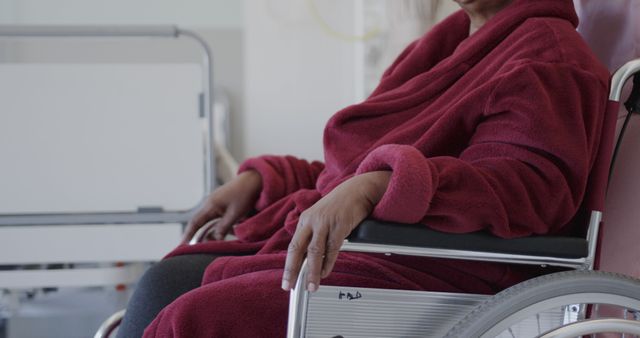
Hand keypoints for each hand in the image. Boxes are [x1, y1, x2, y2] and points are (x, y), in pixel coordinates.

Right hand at [182, 170, 261, 242]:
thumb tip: (215, 240)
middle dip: (196, 235)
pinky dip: (218, 227)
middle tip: (192, 249)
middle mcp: (211, 204)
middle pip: (200, 223)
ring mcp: (218, 203)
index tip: (182, 246)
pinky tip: (222, 234)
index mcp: (211, 205)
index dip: (188, 235)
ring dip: (208, 232)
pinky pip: (217, 218)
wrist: (255, 179)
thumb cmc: (245, 194)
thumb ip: (223, 228)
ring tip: (207, 245)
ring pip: (209, 221)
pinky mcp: (225, 203)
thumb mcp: (235, 214)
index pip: (195, 223)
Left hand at [282, 171, 389, 291]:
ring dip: (312, 271)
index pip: (293, 246)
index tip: (287, 279)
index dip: (289, 264)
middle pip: (298, 248)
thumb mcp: (321, 218)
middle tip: (289, 285)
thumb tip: (309, 258)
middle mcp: (312, 221)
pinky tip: (325, 272)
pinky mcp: (339, 225)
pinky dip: (328, 263)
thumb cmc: (340, 205)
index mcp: (305, 220)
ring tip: (311, 285)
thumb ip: (314, 235)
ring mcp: (325, 223)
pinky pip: (332, 248)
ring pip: (314, 251)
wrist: (357, 190)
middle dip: (292, 269)